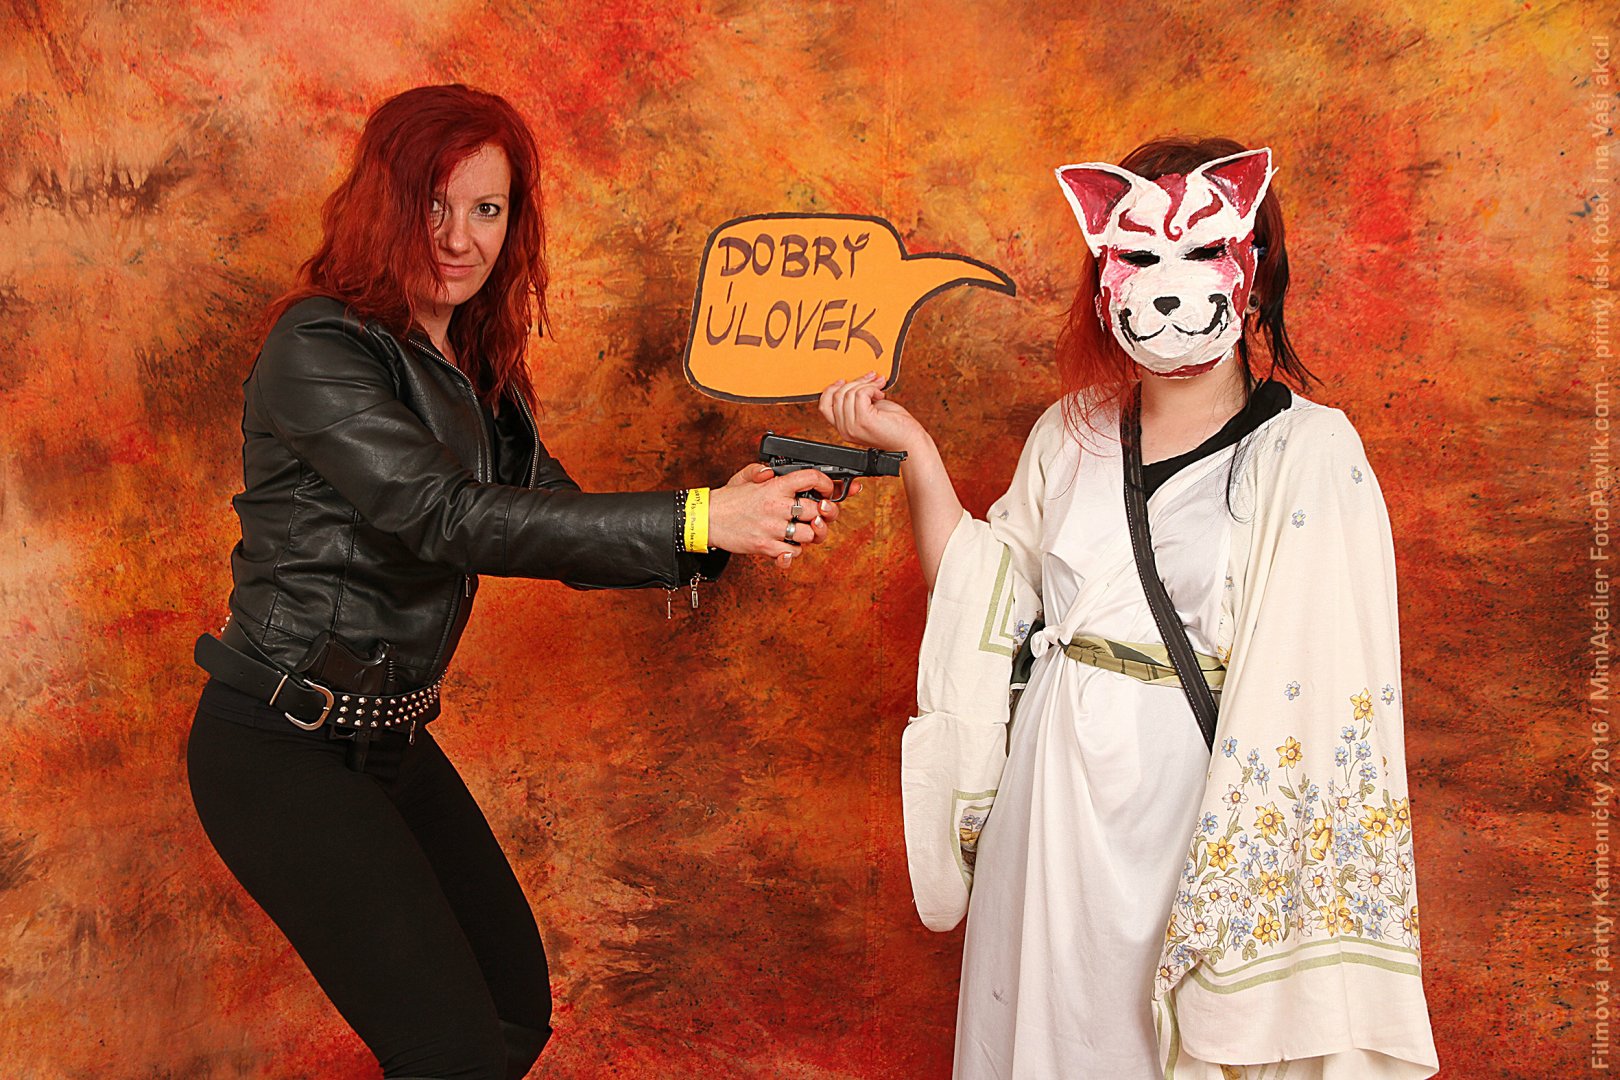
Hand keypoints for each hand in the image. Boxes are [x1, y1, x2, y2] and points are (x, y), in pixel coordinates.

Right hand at [709, 464, 855, 568]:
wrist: (706, 520)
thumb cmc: (728, 500)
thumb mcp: (744, 475)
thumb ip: (761, 470)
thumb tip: (771, 471)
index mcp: (774, 486)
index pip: (811, 478)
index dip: (826, 484)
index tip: (827, 490)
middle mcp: (777, 506)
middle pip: (818, 511)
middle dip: (823, 515)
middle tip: (818, 516)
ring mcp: (772, 527)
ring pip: (810, 534)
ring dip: (810, 534)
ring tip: (802, 531)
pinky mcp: (766, 546)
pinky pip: (793, 552)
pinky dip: (794, 550)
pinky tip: (788, 543)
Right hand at [818, 371, 929, 453]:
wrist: (908, 441)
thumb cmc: (894, 427)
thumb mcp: (869, 411)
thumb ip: (855, 401)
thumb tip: (853, 381)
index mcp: (843, 428)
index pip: (824, 406)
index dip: (831, 389)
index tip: (844, 380)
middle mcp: (845, 429)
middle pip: (837, 395)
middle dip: (856, 382)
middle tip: (872, 380)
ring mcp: (853, 426)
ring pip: (849, 393)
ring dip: (867, 385)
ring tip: (878, 390)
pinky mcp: (864, 420)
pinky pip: (861, 393)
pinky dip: (871, 389)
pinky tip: (880, 395)